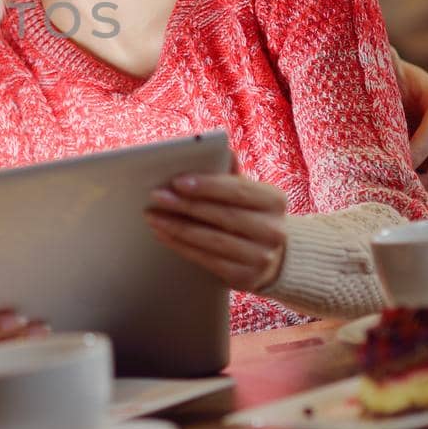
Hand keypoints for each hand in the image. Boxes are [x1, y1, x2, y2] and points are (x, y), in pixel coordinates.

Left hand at [145, 173, 285, 291]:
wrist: (273, 257)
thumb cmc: (250, 215)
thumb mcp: (248, 194)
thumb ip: (232, 175)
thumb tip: (222, 150)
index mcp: (275, 201)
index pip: (238, 190)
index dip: (207, 186)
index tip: (177, 181)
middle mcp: (273, 230)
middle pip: (223, 216)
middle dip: (185, 205)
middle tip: (156, 196)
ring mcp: (261, 257)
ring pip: (212, 240)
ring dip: (177, 227)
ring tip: (153, 216)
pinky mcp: (245, 278)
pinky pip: (206, 260)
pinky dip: (181, 246)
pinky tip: (163, 234)